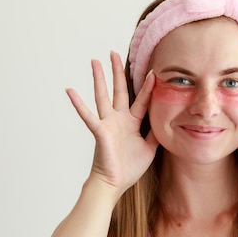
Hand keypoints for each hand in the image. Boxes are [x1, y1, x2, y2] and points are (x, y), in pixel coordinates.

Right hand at [66, 52, 158, 195]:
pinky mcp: (99, 131)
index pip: (141, 100)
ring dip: (99, 78)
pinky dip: (78, 103)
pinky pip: (87, 115)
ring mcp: (108, 123)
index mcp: (132, 123)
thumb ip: (156, 133)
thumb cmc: (130, 168)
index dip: (147, 87)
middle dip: (118, 71)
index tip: (152, 71)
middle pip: (119, 90)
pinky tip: (70, 90)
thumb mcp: (150, 148)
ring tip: (94, 61)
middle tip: (114, 53)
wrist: (115, 183)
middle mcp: (119, 119)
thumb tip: (168, 121)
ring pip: (103, 96)